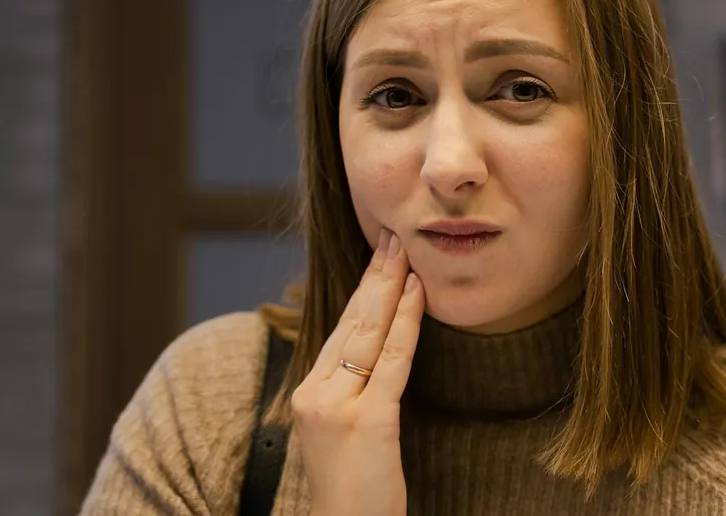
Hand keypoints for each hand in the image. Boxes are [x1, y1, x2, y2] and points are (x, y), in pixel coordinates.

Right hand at [291, 228, 424, 515]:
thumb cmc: (354, 489)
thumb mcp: (344, 431)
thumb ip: (352, 391)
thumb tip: (377, 351)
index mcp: (308, 393)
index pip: (340, 329)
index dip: (363, 290)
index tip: (379, 256)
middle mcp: (314, 393)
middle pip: (351, 322)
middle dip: (375, 276)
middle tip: (392, 235)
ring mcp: (336, 407)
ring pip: (368, 334)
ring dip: (390, 287)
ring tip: (405, 252)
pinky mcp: (366, 421)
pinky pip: (391, 361)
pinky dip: (407, 323)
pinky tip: (417, 294)